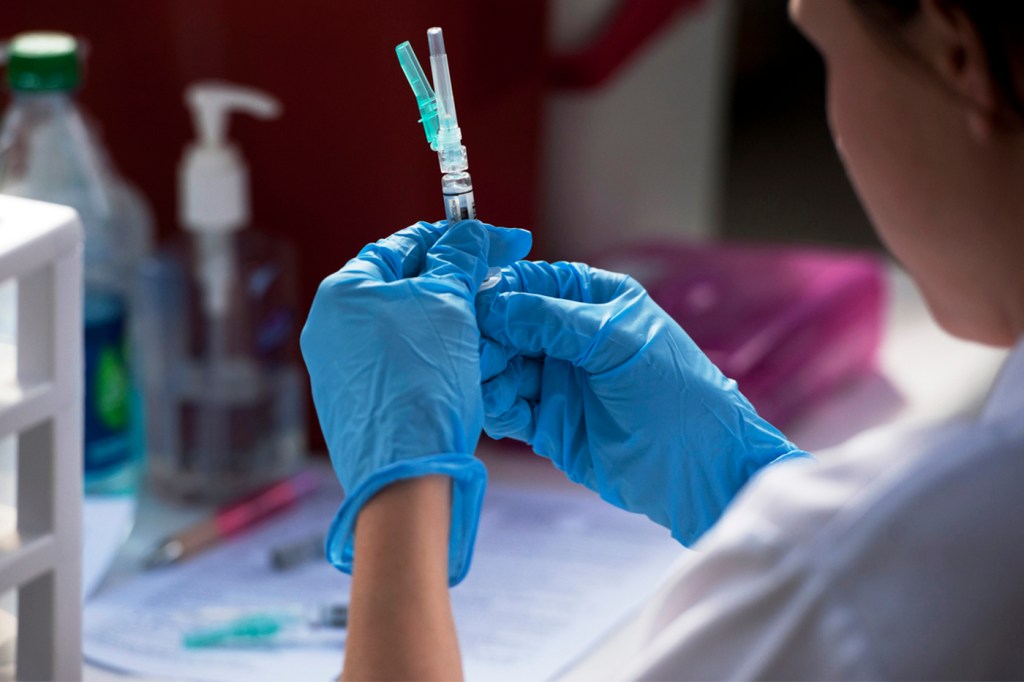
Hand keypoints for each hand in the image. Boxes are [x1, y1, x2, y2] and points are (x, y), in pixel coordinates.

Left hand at [301, 220, 531, 584]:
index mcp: (343, 292)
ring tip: (487, 324)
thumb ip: (460, 258)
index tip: (499, 241)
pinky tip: (462, 366)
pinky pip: (398, 364)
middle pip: (402, 286)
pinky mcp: (355, 403)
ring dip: (446, 320)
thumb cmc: (423, 384)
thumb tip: (473, 233)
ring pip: (403, 327)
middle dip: (453, 280)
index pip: (404, 244)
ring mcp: (338, 369)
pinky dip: (431, 356)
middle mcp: (330, 328)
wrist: (407, 474)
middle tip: (497, 281)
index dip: (457, 238)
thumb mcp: (450, 303)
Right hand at [476, 260, 809, 544]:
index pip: (531, 283)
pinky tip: (497, 409)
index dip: (498, 291)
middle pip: (507, 325)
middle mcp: (569, 337)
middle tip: (471, 352)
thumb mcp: (617, 344)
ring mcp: (558, 380)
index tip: (471, 305)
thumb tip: (494, 303)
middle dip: (486, 336)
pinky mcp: (548, 422)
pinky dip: (496, 405)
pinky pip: (508, 405)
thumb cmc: (675, 394)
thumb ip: (553, 322)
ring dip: (487, 372)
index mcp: (592, 301)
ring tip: (480, 382)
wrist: (699, 471)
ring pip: (501, 366)